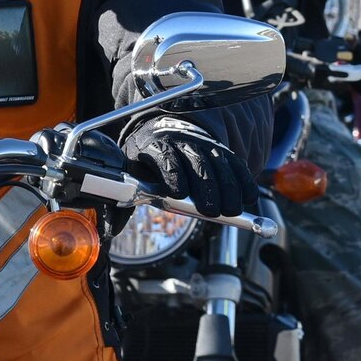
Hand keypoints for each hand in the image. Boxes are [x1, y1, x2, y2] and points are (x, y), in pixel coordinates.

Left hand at [124, 116, 255, 216]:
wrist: (163, 131)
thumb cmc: (144, 160)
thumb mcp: (128, 174)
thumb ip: (120, 202)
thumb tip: (111, 229)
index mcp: (152, 145)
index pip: (163, 155)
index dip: (172, 172)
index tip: (177, 192)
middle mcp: (179, 142)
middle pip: (195, 161)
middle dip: (206, 186)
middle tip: (212, 210)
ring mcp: (202, 144)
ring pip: (218, 163)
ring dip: (227, 187)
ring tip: (232, 210)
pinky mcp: (219, 150)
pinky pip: (234, 163)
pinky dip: (243, 180)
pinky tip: (249, 197)